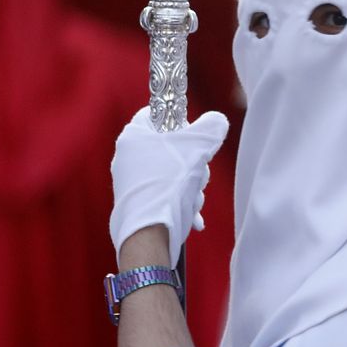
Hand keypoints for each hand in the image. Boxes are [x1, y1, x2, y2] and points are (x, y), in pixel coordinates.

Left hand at [109, 108, 229, 262]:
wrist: (151, 232)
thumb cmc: (169, 182)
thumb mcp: (199, 144)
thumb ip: (212, 126)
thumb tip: (217, 121)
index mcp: (133, 136)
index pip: (157, 113)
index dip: (180, 120)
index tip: (194, 133)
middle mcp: (129, 158)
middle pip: (172, 146)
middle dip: (193, 161)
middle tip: (197, 169)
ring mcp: (134, 183)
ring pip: (174, 173)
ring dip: (191, 184)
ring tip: (191, 195)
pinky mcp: (141, 204)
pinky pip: (167, 194)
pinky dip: (182, 201)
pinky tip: (191, 213)